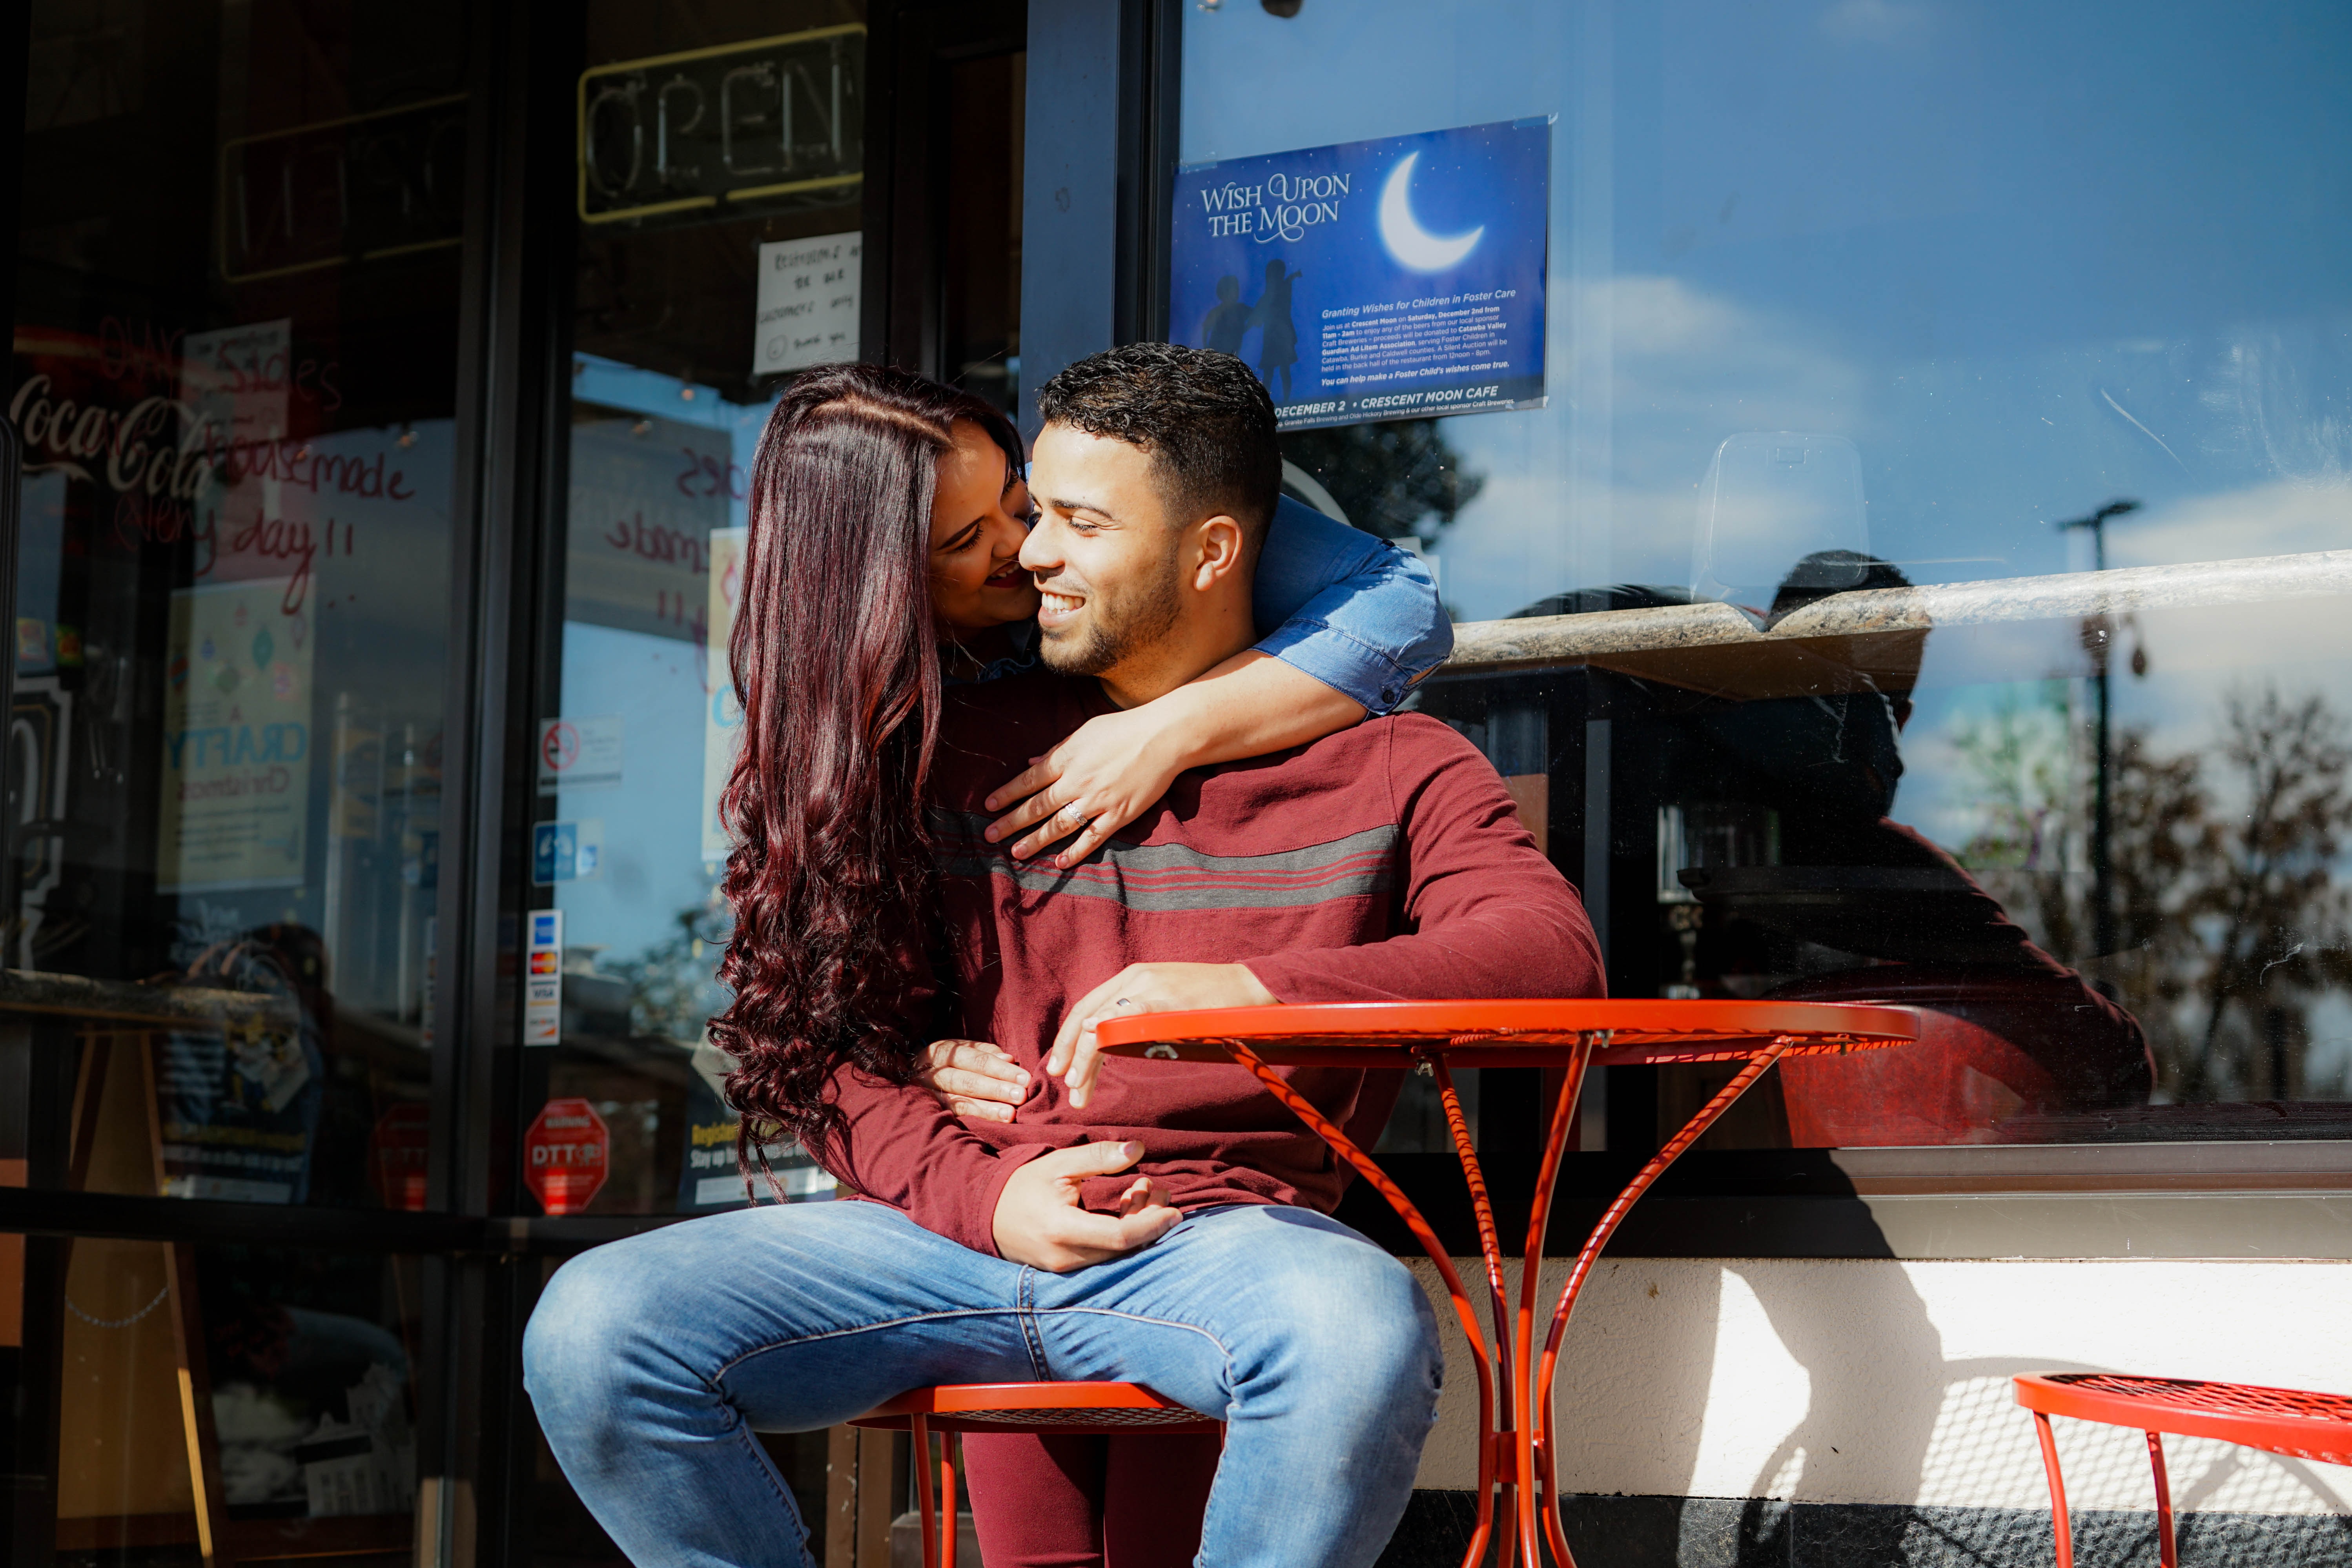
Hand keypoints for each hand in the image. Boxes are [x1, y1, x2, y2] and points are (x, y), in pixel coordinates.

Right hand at [915, 1039, 1028, 1122]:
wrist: (907, 1078)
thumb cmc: (948, 1064)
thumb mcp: (962, 1052)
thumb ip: (986, 1054)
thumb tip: (1009, 1059)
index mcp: (942, 1052)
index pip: (975, 1060)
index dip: (1000, 1069)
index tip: (1025, 1078)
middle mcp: (930, 1072)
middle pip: (966, 1080)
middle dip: (996, 1088)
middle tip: (1021, 1095)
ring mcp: (925, 1095)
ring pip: (957, 1102)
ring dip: (986, 1109)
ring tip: (1010, 1115)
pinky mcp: (926, 1114)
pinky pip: (950, 1119)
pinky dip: (972, 1121)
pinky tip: (990, 1128)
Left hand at [982, 707, 1183, 866]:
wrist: (1164, 736)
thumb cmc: (1124, 729)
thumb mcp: (1085, 731)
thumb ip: (1057, 750)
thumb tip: (1032, 762)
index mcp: (1067, 758)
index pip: (1028, 780)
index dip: (1007, 794)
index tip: (988, 806)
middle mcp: (1077, 781)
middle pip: (1037, 806)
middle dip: (1011, 822)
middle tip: (989, 836)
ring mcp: (1097, 800)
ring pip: (1059, 825)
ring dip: (1035, 840)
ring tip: (1016, 852)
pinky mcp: (1119, 814)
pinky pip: (1093, 837)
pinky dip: (1076, 852)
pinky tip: (1060, 862)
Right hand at [992, 1141, 1181, 1271]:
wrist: (985, 1213)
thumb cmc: (1022, 1185)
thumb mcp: (1058, 1164)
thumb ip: (1098, 1157)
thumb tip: (1138, 1149)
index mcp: (1062, 1230)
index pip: (1120, 1237)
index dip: (1152, 1224)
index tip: (1175, 1210)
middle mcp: (1065, 1256)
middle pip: (1123, 1246)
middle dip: (1150, 1218)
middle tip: (1161, 1188)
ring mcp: (1065, 1267)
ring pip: (1116, 1252)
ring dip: (1137, 1223)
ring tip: (1147, 1189)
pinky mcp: (1066, 1269)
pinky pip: (1104, 1253)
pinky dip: (1121, 1231)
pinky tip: (1127, 1205)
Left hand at [1048, 962, 1278, 1109]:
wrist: (1250, 986)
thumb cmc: (1213, 1002)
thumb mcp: (1168, 1003)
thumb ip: (1140, 1015)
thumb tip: (1112, 1039)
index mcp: (1133, 978)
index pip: (1089, 1007)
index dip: (1070, 1036)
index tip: (1062, 1065)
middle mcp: (1134, 978)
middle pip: (1087, 1014)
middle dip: (1069, 1050)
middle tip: (1062, 1081)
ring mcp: (1148, 986)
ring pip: (1100, 1022)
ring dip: (1085, 1058)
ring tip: (1077, 1087)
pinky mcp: (1162, 998)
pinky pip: (1125, 1018)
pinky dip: (1104, 1037)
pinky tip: (1092, 1054)